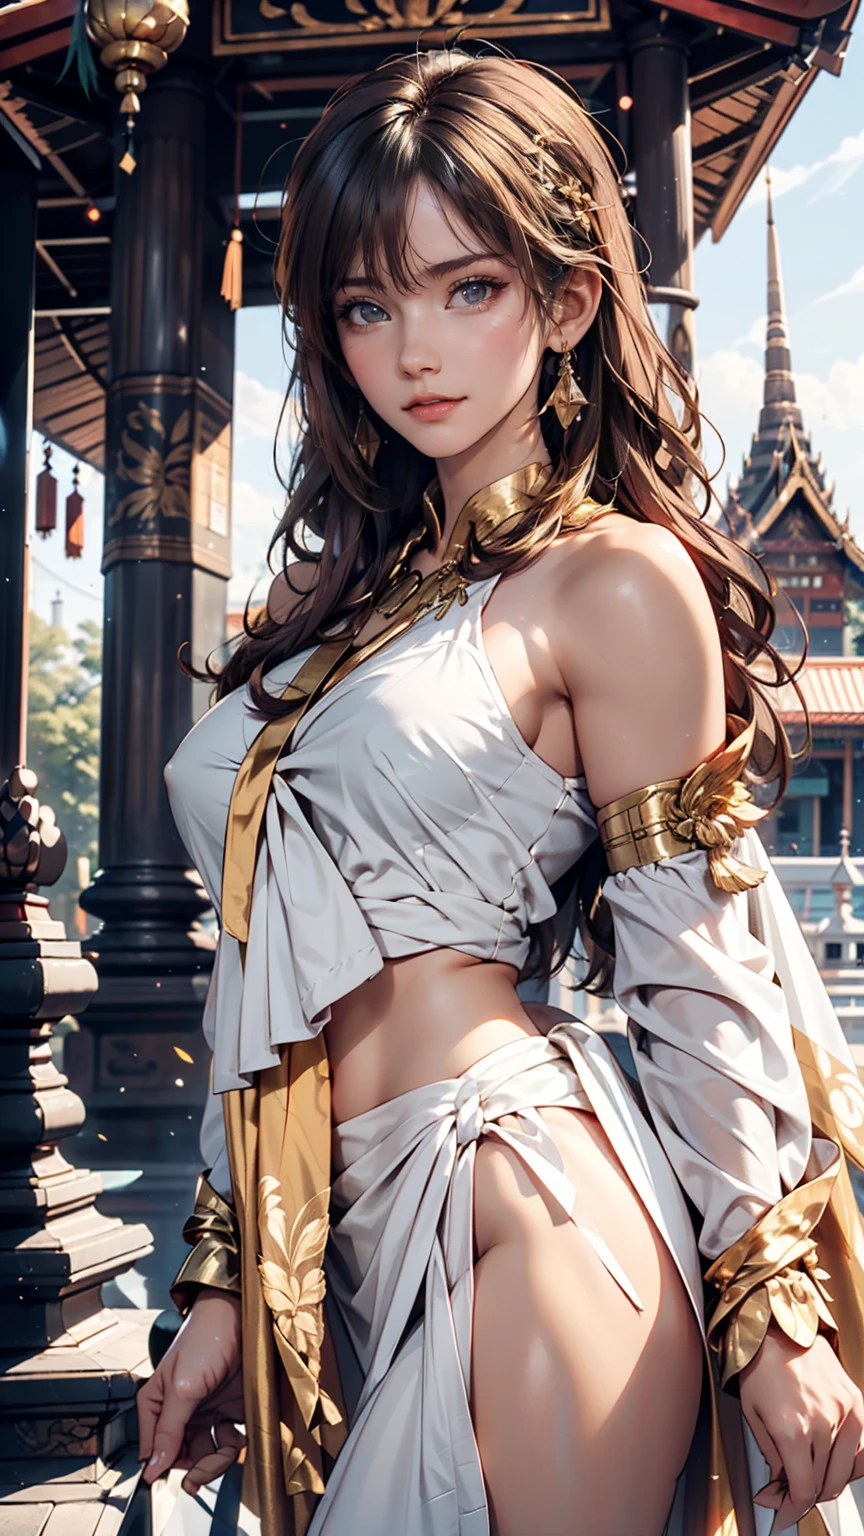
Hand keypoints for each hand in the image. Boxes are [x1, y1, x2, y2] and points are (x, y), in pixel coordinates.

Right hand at [137, 1288, 244, 1496]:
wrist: (243, 1316)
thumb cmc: (205, 1338)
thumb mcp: (182, 1387)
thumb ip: (168, 1430)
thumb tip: (152, 1469)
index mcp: (156, 1404)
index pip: (154, 1450)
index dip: (166, 1466)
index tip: (183, 1476)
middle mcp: (179, 1412)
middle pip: (181, 1456)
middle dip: (196, 1466)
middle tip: (206, 1470)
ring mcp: (205, 1411)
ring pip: (205, 1454)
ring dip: (217, 1460)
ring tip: (227, 1452)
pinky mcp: (230, 1410)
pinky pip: (229, 1443)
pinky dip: (235, 1448)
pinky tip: (238, 1439)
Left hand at [740, 1324, 863, 1531]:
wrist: (775, 1328)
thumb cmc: (758, 1366)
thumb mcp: (752, 1416)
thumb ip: (772, 1456)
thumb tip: (782, 1485)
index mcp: (792, 1430)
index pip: (802, 1489)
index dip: (792, 1508)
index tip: (784, 1514)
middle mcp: (822, 1423)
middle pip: (823, 1483)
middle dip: (804, 1495)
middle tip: (787, 1492)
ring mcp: (843, 1412)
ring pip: (843, 1470)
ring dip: (826, 1482)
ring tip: (808, 1476)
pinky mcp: (855, 1402)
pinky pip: (860, 1448)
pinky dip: (850, 1464)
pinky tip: (833, 1462)